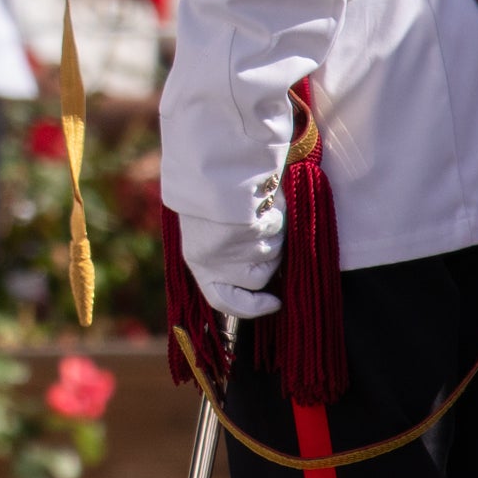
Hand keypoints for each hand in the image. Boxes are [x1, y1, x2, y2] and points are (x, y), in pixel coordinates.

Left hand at [173, 201, 283, 320]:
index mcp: (199, 261)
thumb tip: (251, 273)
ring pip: (273, 253)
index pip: (222, 300)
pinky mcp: (259, 237)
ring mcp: (240, 253)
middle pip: (259, 278)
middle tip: (267, 234)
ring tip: (255, 207)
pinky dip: (276, 217)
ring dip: (271, 234)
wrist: (211, 169)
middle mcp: (218, 264)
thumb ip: (223, 247)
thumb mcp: (206, 225)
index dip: (250, 308)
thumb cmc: (205, 190)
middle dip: (269, 259)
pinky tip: (263, 201)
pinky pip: (278, 232)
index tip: (274, 303)